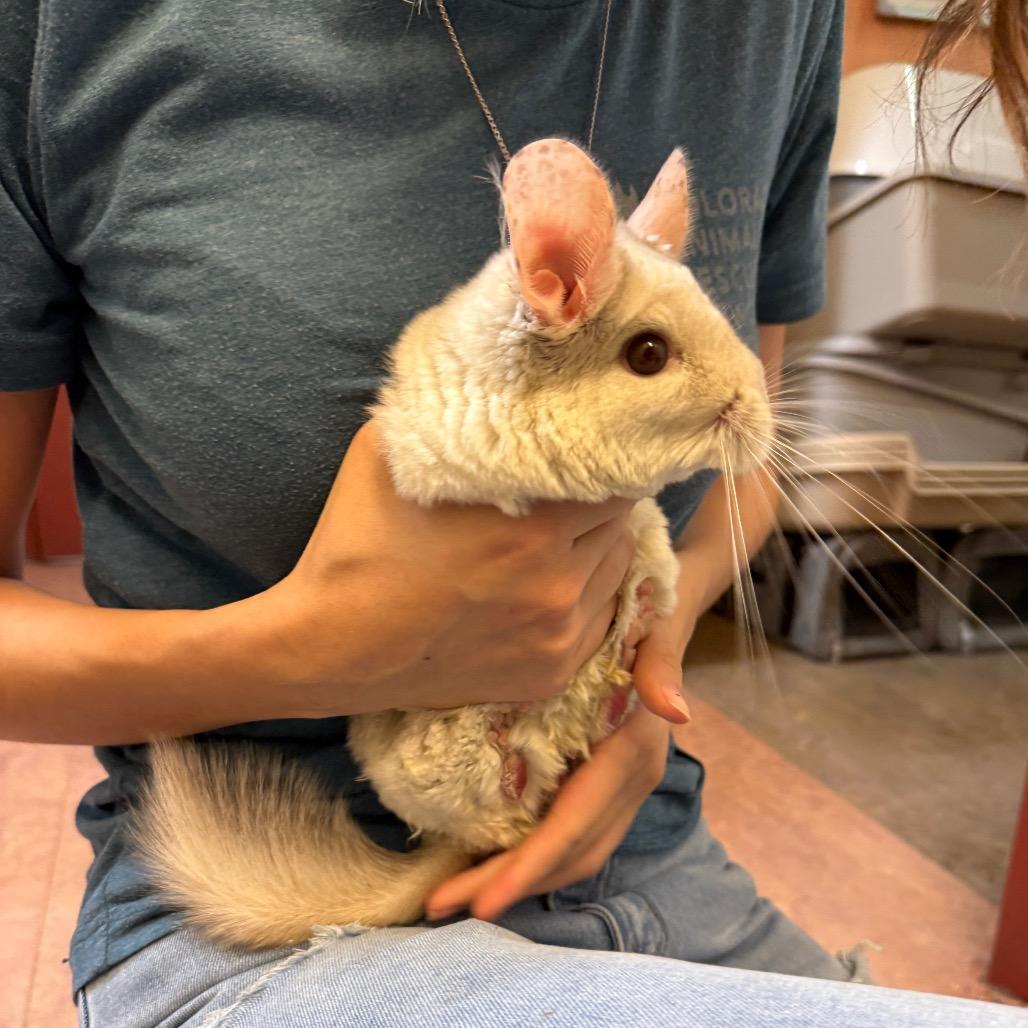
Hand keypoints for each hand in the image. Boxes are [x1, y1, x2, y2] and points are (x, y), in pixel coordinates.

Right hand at [263, 421, 637, 715]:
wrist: (331, 647)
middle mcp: (558, 584)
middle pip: (620, 522)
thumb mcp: (390, 452)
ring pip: (615, 568)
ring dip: (595, 548)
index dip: (602, 457)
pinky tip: (542, 586)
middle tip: (565, 493)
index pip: (616, 475)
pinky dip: (583, 597)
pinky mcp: (550, 673)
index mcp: (532, 525)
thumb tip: (487, 374)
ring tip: (553, 541)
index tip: (585, 451)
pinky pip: (599, 618)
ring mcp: (558, 635)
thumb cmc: (356, 543)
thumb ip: (450, 413)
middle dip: (598, 501)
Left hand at [424, 603, 698, 922]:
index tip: (481, 900)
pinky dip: (530, 857)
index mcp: (632, 754)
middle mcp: (631, 783)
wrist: (662, 619)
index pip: (577, 825)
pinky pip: (569, 836)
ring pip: (570, 855)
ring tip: (452, 892)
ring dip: (515, 879)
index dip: (529, 866)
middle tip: (440, 904)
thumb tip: (675, 711)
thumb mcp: (654, 633)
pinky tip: (488, 860)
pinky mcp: (604, 786)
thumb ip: (661, 669)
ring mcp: (620, 791)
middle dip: (507, 885)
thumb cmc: (647, 621)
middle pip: (568, 854)